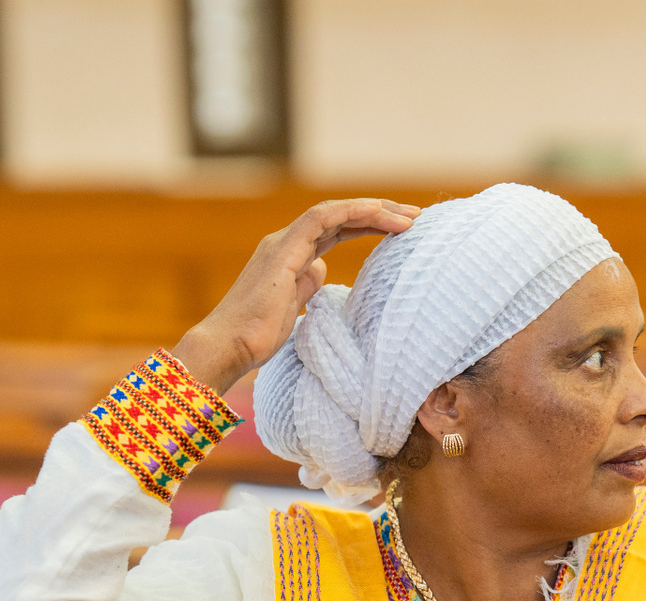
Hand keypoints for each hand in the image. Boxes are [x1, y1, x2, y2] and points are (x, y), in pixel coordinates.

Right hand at [172, 197, 419, 395]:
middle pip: (340, 217)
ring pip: (335, 212)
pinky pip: (322, 218)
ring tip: (408, 217)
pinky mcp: (282, 250)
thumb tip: (321, 271)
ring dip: (374, 210)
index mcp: (290, 255)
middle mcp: (287, 242)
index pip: (336, 230)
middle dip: (380, 214)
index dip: (370, 225)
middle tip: (415, 217)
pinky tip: (380, 214)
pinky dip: (353, 211)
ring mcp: (283, 243)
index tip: (403, 230)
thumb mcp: (294, 309)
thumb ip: (306, 286)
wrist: (230, 345)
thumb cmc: (257, 336)